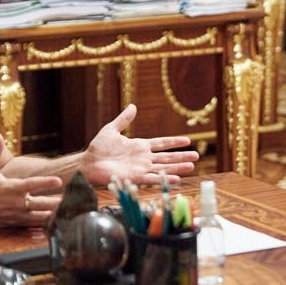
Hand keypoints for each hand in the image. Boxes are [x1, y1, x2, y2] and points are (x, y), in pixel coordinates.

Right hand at [0, 134, 62, 225]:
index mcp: (11, 188)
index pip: (31, 184)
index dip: (45, 183)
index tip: (59, 180)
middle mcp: (16, 202)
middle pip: (41, 203)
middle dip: (57, 202)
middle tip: (74, 199)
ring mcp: (17, 214)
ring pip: (40, 216)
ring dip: (55, 214)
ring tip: (71, 212)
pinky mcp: (17, 223)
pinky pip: (34, 224)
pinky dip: (47, 223)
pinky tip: (60, 222)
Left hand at [82, 104, 197, 185]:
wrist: (88, 163)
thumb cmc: (98, 148)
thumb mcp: (111, 129)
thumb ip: (124, 119)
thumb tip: (133, 106)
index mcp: (140, 146)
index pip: (162, 143)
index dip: (174, 142)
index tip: (188, 140)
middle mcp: (143, 158)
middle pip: (167, 157)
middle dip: (182, 156)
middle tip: (197, 156)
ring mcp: (140, 168)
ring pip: (163, 168)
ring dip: (178, 168)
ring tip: (192, 166)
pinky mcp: (135, 177)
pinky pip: (152, 178)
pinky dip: (164, 179)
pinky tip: (176, 179)